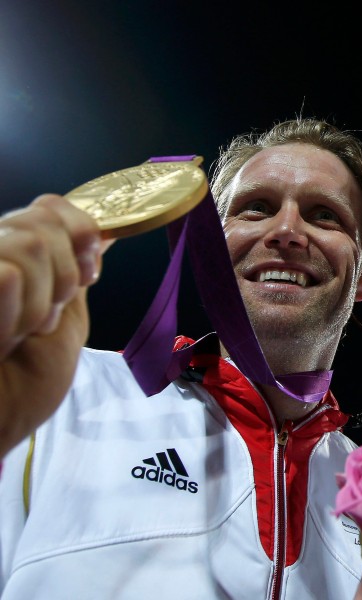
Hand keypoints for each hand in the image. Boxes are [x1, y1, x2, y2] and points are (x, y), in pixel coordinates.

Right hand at [0, 194, 107, 455]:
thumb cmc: (22, 385)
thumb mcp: (63, 319)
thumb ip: (75, 271)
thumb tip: (105, 233)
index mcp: (8, 255)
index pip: (49, 206)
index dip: (79, 234)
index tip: (87, 276)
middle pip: (42, 223)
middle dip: (62, 278)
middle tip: (42, 320)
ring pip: (29, 244)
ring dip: (40, 301)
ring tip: (19, 334)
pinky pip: (7, 274)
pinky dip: (16, 312)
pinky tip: (1, 340)